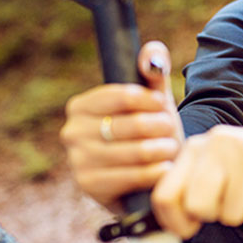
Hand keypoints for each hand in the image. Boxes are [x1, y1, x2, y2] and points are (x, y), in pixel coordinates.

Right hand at [60, 41, 183, 211]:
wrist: (146, 175)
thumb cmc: (148, 132)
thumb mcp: (152, 100)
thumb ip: (153, 70)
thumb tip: (150, 55)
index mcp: (80, 106)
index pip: (120, 95)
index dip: (148, 99)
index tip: (162, 104)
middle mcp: (71, 132)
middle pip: (130, 124)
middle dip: (159, 126)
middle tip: (170, 129)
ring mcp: (78, 162)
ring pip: (134, 151)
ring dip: (162, 149)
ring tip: (171, 147)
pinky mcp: (90, 187)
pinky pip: (131, 176)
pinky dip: (155, 172)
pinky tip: (166, 168)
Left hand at [151, 124, 242, 238]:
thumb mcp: (213, 173)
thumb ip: (187, 192)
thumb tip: (172, 228)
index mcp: (193, 149)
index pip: (164, 196)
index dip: (174, 223)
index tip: (189, 228)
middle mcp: (212, 143)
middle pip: (197, 207)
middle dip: (213, 216)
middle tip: (226, 203)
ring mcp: (240, 149)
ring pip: (229, 213)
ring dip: (242, 214)